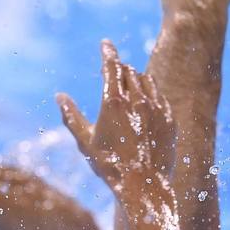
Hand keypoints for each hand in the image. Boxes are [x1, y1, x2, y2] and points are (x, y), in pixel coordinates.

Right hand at [57, 41, 175, 196]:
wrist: (143, 186)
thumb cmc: (109, 166)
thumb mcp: (85, 141)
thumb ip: (71, 116)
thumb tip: (60, 97)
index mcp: (113, 102)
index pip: (111, 66)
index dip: (108, 52)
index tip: (105, 43)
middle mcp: (137, 100)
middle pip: (129, 72)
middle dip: (119, 68)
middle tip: (113, 70)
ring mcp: (156, 108)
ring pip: (146, 81)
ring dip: (135, 78)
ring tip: (128, 83)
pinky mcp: (169, 119)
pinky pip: (159, 96)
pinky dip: (150, 92)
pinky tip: (145, 99)